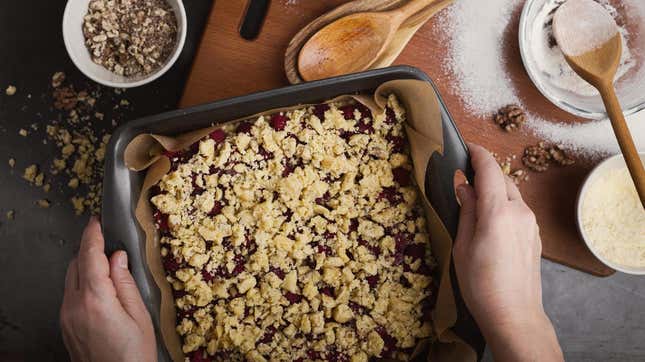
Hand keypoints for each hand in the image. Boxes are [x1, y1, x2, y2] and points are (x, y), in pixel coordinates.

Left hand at [60, 217, 156, 361]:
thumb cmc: (134, 354)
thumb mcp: (139, 315)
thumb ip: (125, 283)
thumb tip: (117, 258)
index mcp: (95, 299)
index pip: (89, 256)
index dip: (92, 236)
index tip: (96, 223)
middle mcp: (74, 306)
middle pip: (75, 264)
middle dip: (90, 250)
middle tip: (108, 245)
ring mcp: (66, 318)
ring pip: (70, 279)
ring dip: (86, 267)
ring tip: (108, 269)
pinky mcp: (66, 326)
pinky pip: (70, 295)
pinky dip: (82, 285)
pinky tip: (101, 291)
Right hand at [453, 144, 562, 360]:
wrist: (514, 314)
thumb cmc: (481, 284)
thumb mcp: (462, 245)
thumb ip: (466, 211)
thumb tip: (464, 186)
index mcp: (497, 212)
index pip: (489, 170)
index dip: (477, 154)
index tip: (466, 146)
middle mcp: (519, 212)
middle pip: (502, 179)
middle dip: (484, 171)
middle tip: (463, 174)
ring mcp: (531, 223)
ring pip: (511, 193)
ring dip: (494, 188)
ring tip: (474, 198)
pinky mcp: (534, 235)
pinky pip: (518, 209)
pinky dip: (503, 204)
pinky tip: (490, 218)